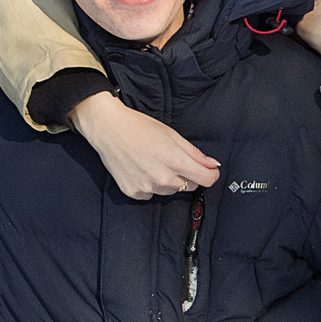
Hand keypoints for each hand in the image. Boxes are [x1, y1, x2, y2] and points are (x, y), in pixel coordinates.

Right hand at [71, 92, 219, 198]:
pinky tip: (141, 169)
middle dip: (187, 175)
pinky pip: (151, 194)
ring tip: (153, 162)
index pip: (207, 180)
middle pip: (189, 185)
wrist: (108, 129)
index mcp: (176, 161)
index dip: (210, 174)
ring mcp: (148, 187)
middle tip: (171, 159)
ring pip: (170, 191)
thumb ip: (194, 153)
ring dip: (168, 180)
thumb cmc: (139, 127)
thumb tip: (213, 165)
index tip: (208, 170)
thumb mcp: (172, 135)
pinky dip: (150, 185)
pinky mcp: (134, 192)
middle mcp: (164, 178)